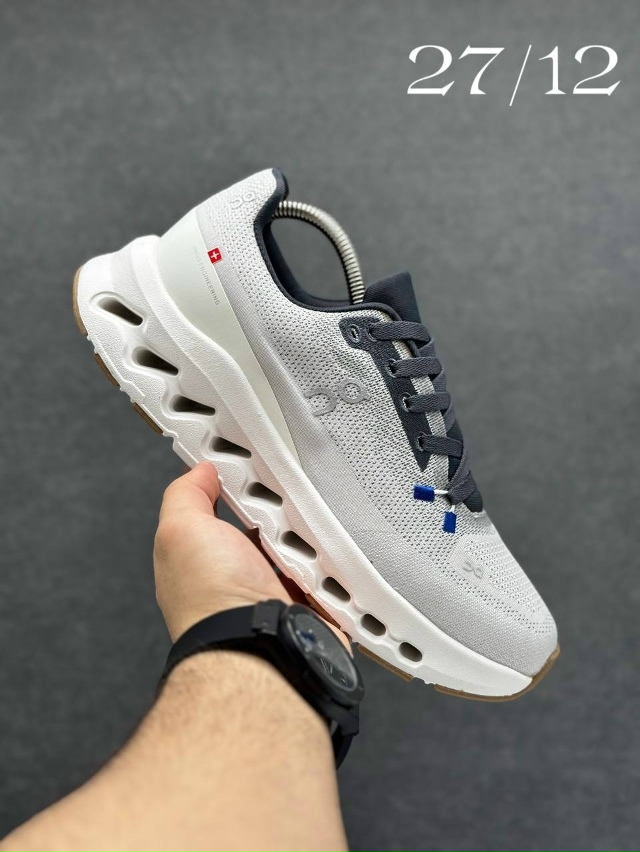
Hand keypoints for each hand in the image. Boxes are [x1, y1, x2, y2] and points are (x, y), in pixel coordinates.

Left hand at [154, 461, 346, 645]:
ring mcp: (277, 600)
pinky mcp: (312, 613)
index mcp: (206, 564)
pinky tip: (330, 553)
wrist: (259, 647)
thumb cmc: (213, 601)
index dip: (239, 492)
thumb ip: (186, 496)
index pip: (223, 517)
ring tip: (311, 524)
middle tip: (288, 499)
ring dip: (309, 540)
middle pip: (268, 534)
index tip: (255, 470)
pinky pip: (330, 579)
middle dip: (280, 516)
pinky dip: (333, 566)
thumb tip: (199, 472)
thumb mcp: (180, 529)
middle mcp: (239, 584)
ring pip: (302, 554)